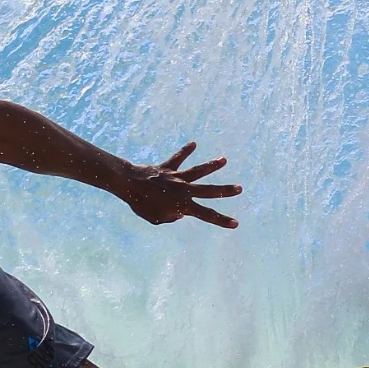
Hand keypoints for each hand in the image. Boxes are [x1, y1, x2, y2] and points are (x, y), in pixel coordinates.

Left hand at [121, 142, 242, 227]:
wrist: (129, 185)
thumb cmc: (141, 205)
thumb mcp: (156, 219)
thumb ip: (170, 218)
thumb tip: (179, 214)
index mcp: (182, 205)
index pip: (206, 215)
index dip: (221, 220)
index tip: (235, 223)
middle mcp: (183, 190)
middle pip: (209, 191)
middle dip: (225, 191)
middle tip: (239, 188)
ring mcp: (176, 177)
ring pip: (198, 171)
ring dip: (212, 165)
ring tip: (224, 160)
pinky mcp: (168, 167)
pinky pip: (178, 158)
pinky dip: (185, 151)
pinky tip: (193, 144)